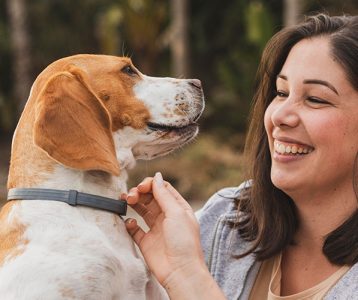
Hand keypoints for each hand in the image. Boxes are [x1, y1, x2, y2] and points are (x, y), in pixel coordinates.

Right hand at [124, 173, 225, 298]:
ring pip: (141, 210)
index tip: (142, 186)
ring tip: (126, 200)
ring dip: (133, 203)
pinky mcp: (146, 241)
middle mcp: (167, 216)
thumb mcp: (176, 213)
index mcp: (178, 208)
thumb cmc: (184, 242)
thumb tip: (157, 177)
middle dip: (140, 192)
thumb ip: (164, 195)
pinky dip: (130, 223)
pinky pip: (134, 228)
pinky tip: (130, 222)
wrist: (180, 271)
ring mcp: (156, 228)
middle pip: (150, 197)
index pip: (163, 189)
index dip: (151, 184)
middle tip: (132, 195)